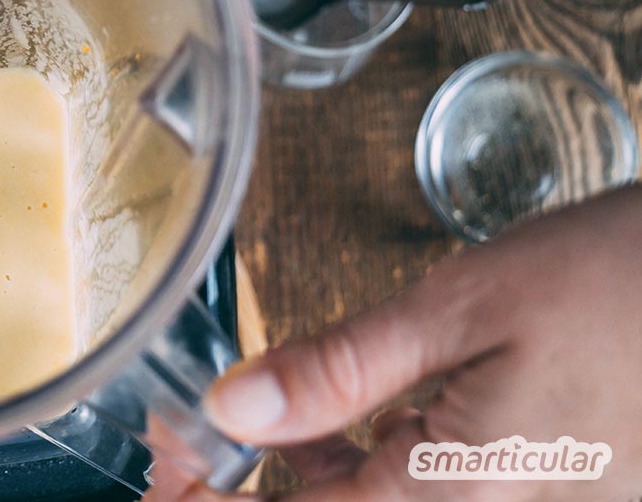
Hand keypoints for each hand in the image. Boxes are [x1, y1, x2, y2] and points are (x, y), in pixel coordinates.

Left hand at [149, 187, 641, 500]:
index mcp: (454, 493)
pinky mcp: (541, 494)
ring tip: (242, 436)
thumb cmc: (612, 282)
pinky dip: (366, 472)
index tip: (164, 478)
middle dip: (250, 494)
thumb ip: (339, 370)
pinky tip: (345, 430)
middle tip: (186, 453)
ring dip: (304, 484)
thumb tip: (227, 408)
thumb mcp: (458, 311)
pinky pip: (429, 498)